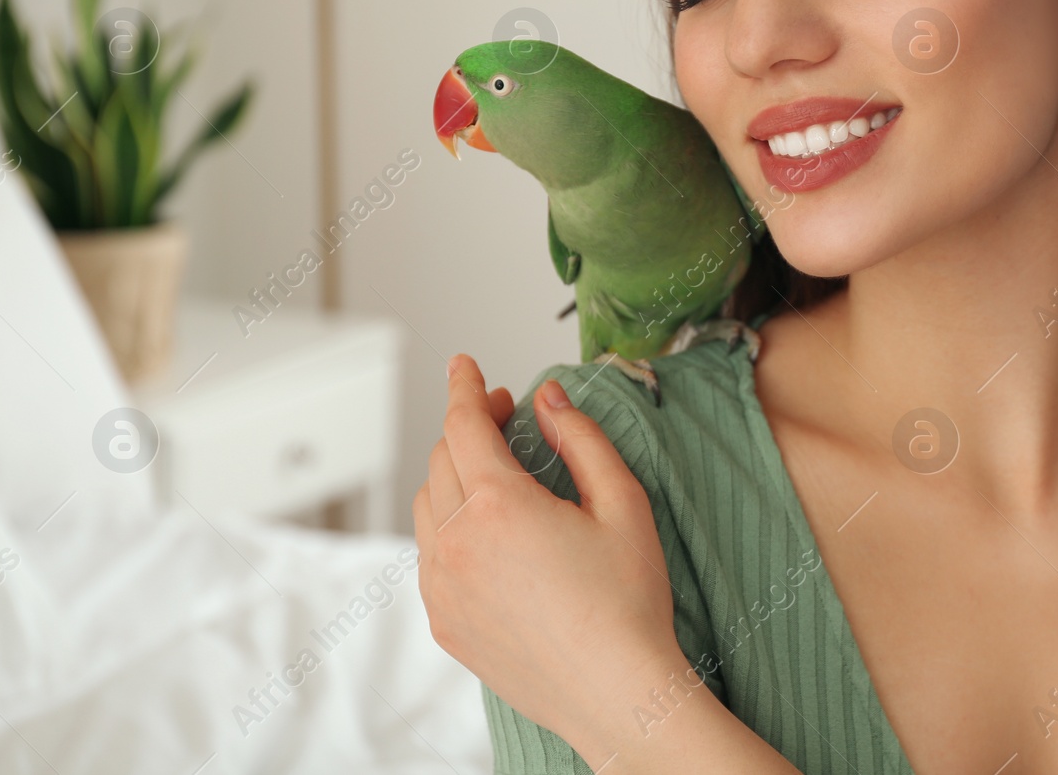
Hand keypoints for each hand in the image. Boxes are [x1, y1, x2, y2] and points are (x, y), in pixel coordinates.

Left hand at [413, 354, 683, 755]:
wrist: (616, 693)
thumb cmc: (628, 602)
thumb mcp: (622, 503)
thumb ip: (581, 439)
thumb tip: (549, 399)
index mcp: (498, 505)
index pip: (462, 423)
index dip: (464, 386)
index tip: (465, 365)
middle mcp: (456, 543)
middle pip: (442, 459)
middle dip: (468, 426)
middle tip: (505, 415)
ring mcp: (443, 586)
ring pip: (428, 506)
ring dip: (454, 475)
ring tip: (497, 472)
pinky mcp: (445, 622)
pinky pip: (430, 555)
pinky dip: (449, 526)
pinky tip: (488, 533)